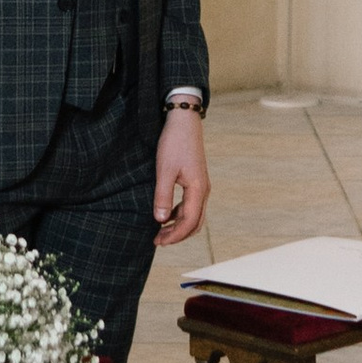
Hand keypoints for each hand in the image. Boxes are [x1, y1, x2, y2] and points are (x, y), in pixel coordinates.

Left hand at [153, 105, 208, 246]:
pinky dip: (180, 214)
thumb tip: (161, 220)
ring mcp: (201, 185)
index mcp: (198, 189)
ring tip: (160, 230)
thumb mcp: (165, 170)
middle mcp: (203, 190)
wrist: (184, 121)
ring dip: (179, 225)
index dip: (174, 236)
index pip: (189, 222)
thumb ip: (163, 195)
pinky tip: (166, 214)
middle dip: (178, 235)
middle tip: (158, 241)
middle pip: (195, 223)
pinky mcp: (196, 180)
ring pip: (194, 215)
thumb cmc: (174, 143)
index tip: (158, 241)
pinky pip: (191, 204)